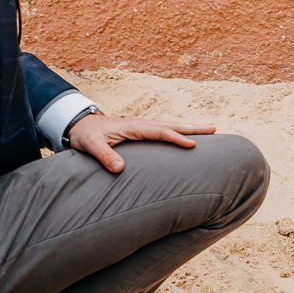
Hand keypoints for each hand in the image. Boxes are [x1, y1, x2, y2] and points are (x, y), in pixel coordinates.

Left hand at [67, 114, 215, 172]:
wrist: (79, 124)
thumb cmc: (86, 134)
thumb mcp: (91, 145)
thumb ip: (105, 155)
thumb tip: (120, 169)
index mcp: (134, 127)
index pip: (160, 132)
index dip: (177, 138)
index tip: (193, 144)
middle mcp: (142, 124)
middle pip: (172, 125)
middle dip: (193, 127)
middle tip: (214, 129)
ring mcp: (143, 127)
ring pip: (171, 126)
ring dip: (190, 128)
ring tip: (209, 131)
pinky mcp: (142, 132)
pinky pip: (165, 130)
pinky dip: (179, 131)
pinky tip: (187, 136)